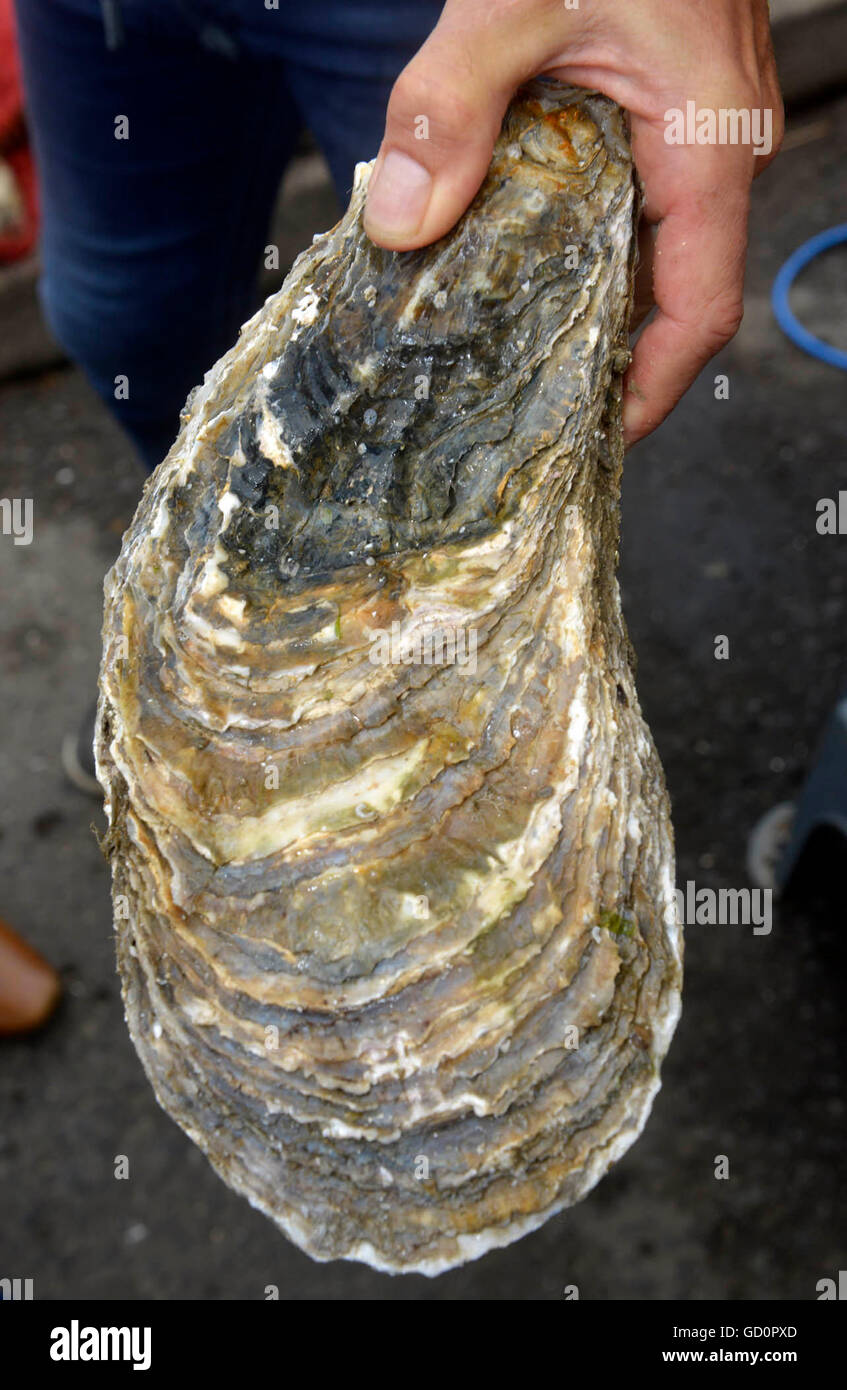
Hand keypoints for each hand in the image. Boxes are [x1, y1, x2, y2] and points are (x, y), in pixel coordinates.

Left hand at [363, 0, 782, 444]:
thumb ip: (449, 108)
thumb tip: (399, 228)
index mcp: (707, 140)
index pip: (701, 310)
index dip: (651, 389)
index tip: (594, 438)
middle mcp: (716, 146)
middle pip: (675, 296)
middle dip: (610, 360)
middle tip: (529, 407)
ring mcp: (696, 125)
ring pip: (654, 250)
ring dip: (594, 302)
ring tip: (517, 352)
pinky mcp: (666, 102)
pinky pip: (635, 200)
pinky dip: (585, 239)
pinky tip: (521, 255)